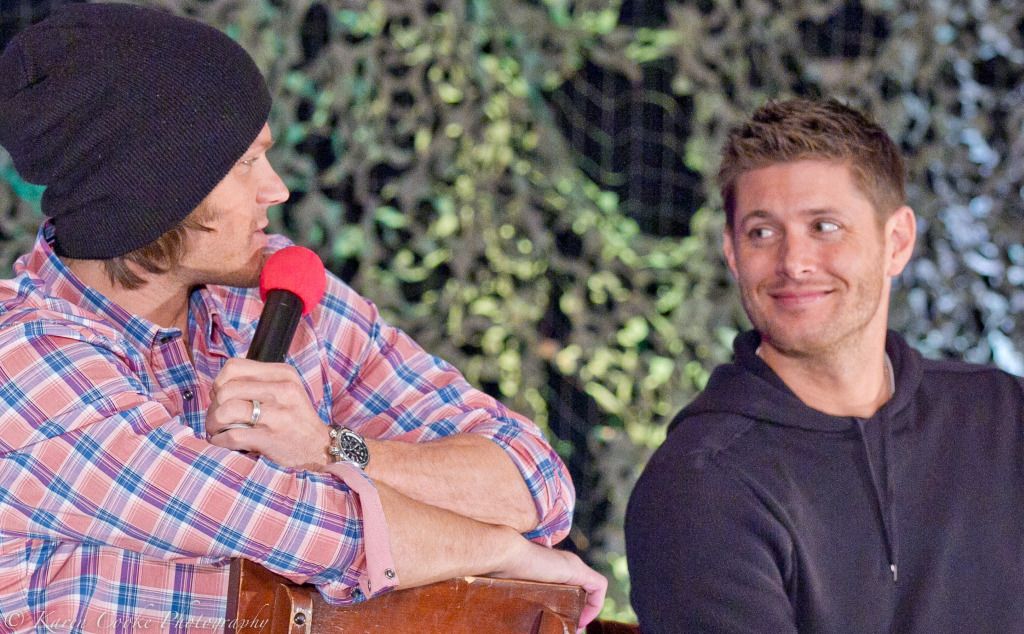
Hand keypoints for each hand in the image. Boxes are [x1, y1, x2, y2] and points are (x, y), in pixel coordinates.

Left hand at [206, 358, 329, 469]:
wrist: (318, 445)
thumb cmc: (294, 416)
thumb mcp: (285, 388)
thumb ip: (257, 381)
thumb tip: (217, 388)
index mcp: (282, 373)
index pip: (234, 367)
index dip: (219, 382)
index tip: (222, 396)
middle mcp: (281, 390)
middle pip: (226, 390)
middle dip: (213, 406)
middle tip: (217, 416)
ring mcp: (277, 414)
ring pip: (226, 411)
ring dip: (213, 423)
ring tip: (217, 429)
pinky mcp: (270, 437)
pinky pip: (232, 435)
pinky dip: (220, 440)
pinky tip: (223, 440)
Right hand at [492, 536, 607, 630]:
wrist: (503, 554)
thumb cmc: (501, 572)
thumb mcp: (515, 589)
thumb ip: (524, 598)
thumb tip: (513, 620)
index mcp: (550, 568)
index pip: (568, 587)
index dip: (569, 606)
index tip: (561, 622)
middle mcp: (564, 564)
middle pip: (580, 590)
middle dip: (577, 611)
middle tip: (568, 628)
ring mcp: (571, 565)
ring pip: (588, 589)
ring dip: (585, 609)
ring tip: (574, 626)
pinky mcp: (577, 569)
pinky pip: (598, 586)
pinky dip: (595, 604)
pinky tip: (583, 619)